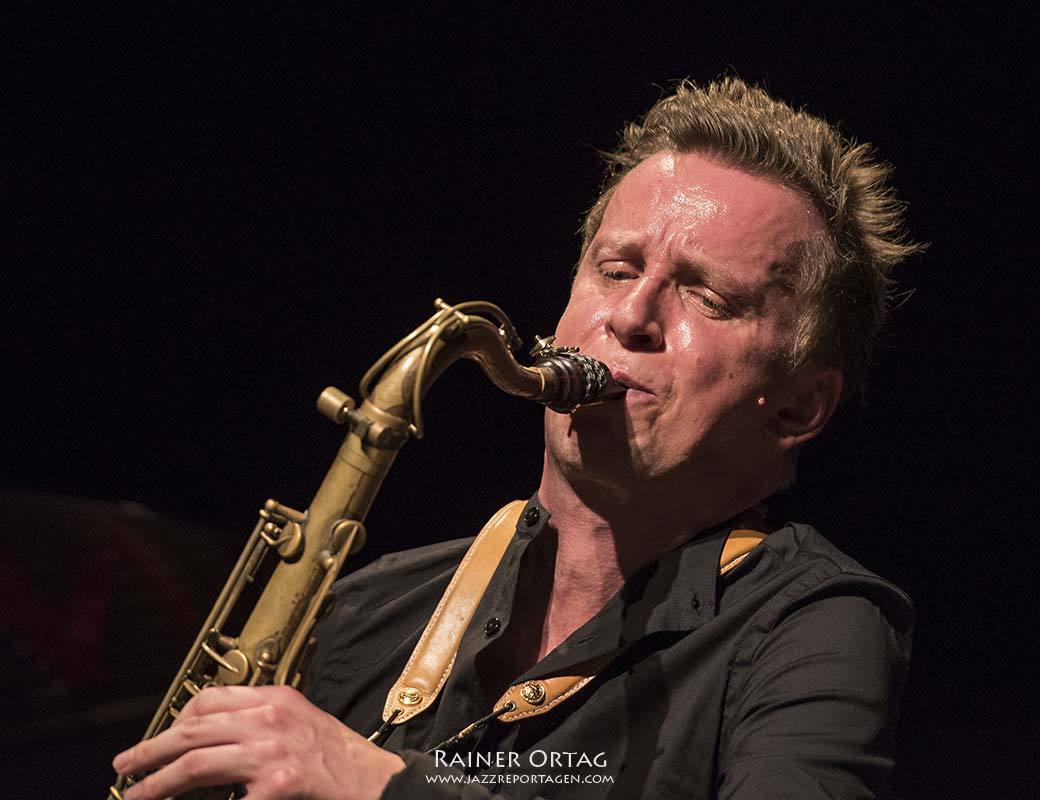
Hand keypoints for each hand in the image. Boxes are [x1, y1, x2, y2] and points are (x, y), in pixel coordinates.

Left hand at [113, 685, 404, 799]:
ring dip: (158, 781)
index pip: (211, 699)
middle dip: (152, 749)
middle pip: (194, 729)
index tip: (162, 735)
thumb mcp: (301, 724)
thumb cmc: (341, 760)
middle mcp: (270, 718)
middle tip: (126, 765)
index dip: (177, 719)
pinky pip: (224, 798)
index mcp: (276, 699)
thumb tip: (213, 738)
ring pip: (195, 762)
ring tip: (137, 794)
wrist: (378, 783)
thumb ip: (260, 724)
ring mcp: (272, 751)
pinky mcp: (277, 784)